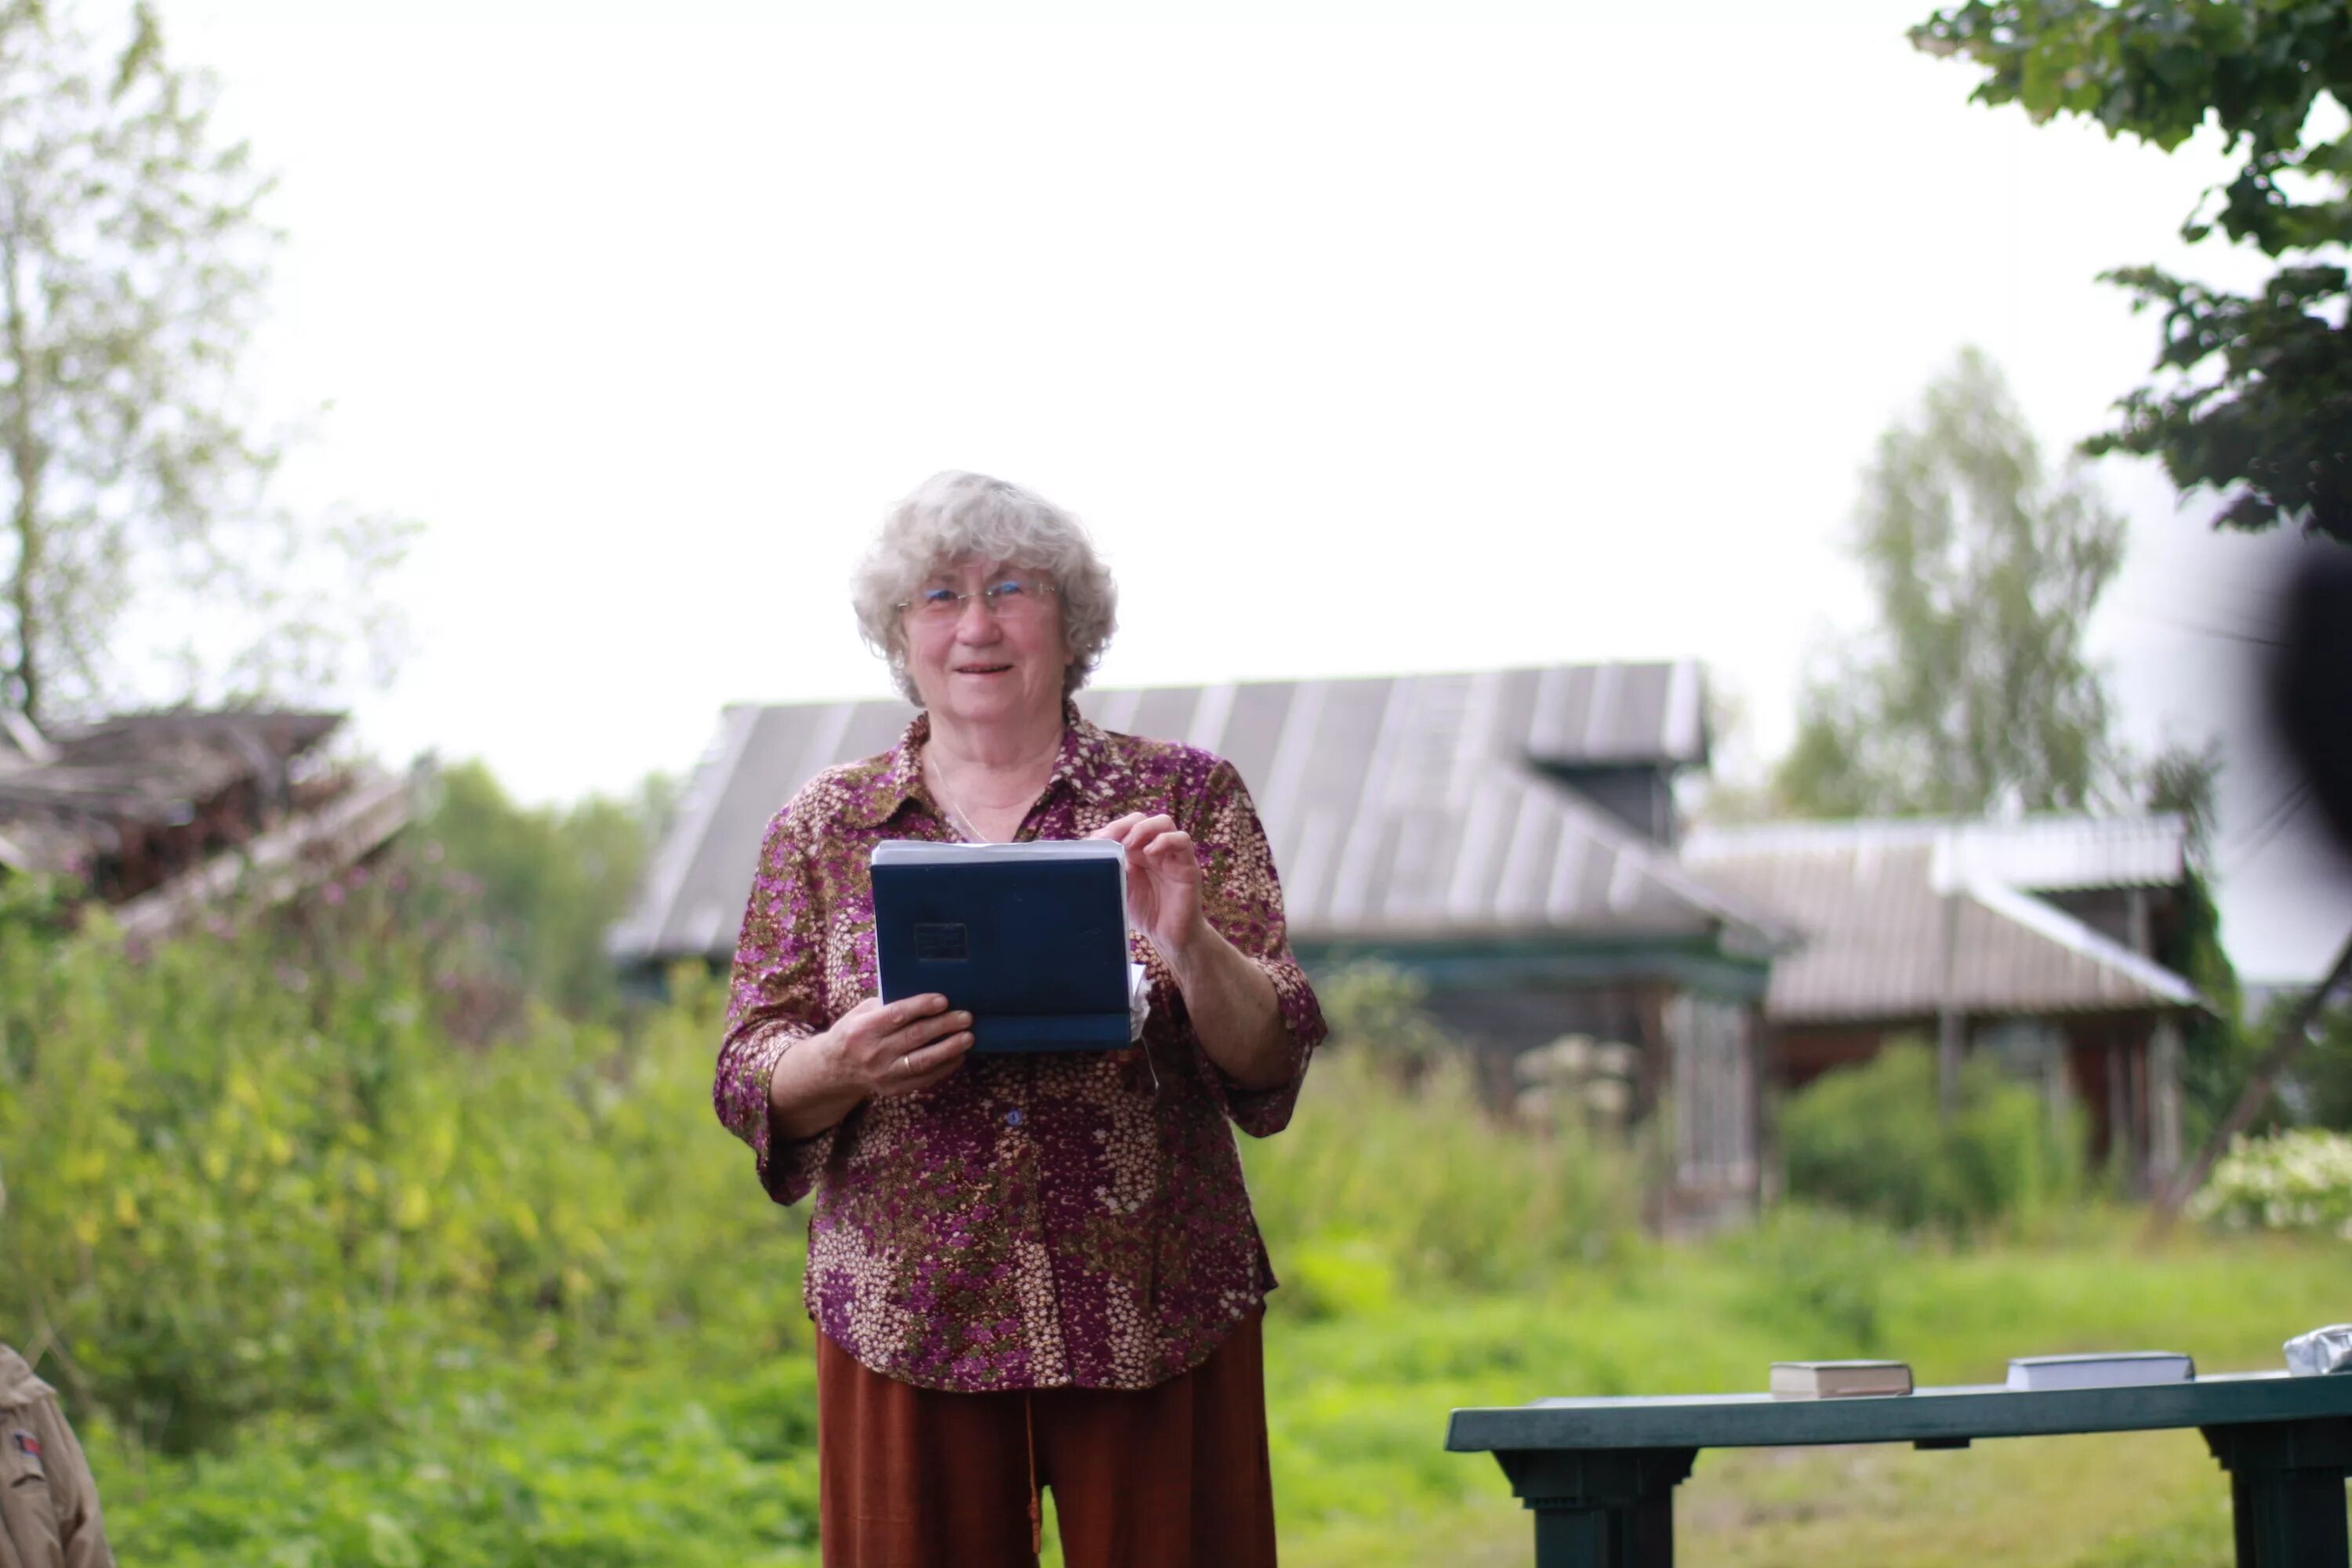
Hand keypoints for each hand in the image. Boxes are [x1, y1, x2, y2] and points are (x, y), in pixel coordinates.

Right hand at [814, 994, 975, 1099]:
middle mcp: (873, 1053)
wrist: (835, 1070)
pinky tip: (959, 1055)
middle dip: (943, 1026)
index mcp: (863, 1029)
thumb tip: (923, 995)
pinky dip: (944, 1067)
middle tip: (966, 1017)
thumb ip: (887, 1005)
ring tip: (969, 1037)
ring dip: (949, 1048)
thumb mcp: (860, 1013)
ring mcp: (884, 1074)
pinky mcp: (894, 1089)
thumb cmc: (853, 1033)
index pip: (897, 1015)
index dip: (922, 1006)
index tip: (944, 1000)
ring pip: (923, 1061)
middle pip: (914, 1037)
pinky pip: (924, 1078)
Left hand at [1090, 812, 1208, 965]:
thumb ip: (1110, 872)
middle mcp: (1154, 849)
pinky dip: (1165, 840)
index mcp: (1136, 852)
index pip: (1123, 827)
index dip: (1109, 830)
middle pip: (1141, 819)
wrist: (1169, 937)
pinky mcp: (1188, 865)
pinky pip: (1182, 841)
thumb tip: (1091, 857)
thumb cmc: (1146, 914)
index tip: (1094, 841)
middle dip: (1122, 825)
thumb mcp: (1120, 891)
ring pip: (1163, 822)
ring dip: (1143, 828)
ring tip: (1129, 843)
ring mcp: (1172, 855)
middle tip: (1109, 840)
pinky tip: (1150, 852)